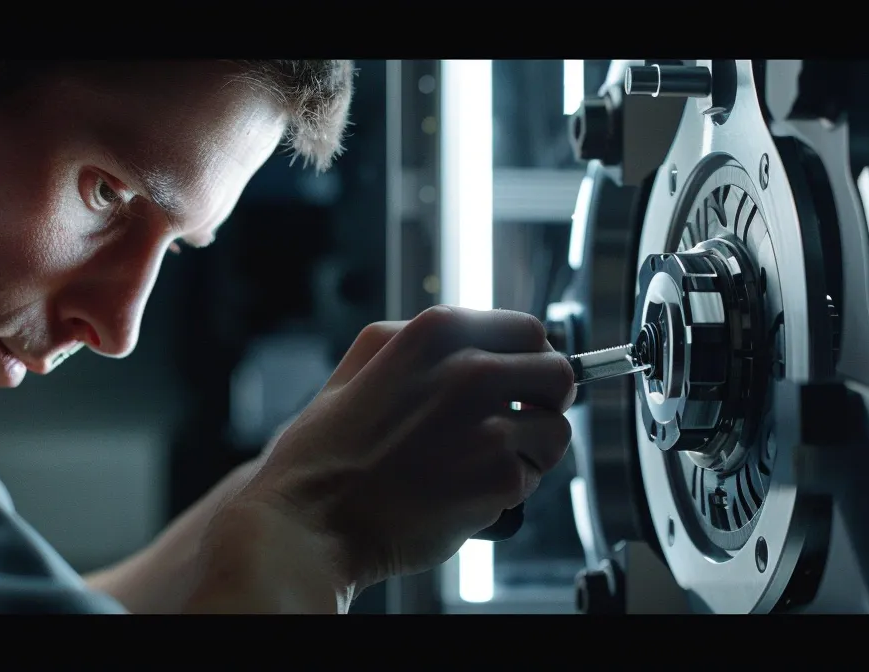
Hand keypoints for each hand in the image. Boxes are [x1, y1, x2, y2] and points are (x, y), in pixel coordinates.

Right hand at [232, 305, 575, 590]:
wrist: (310, 523)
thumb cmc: (325, 454)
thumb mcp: (357, 366)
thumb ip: (414, 341)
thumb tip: (473, 338)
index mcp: (437, 334)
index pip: (530, 331)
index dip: (530, 360)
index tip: (523, 383)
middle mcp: (471, 370)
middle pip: (558, 374)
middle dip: (545, 400)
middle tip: (520, 422)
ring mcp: (490, 426)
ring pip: (556, 430)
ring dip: (531, 449)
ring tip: (484, 463)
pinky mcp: (499, 478)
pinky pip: (534, 479)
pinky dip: (509, 490)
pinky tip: (468, 491)